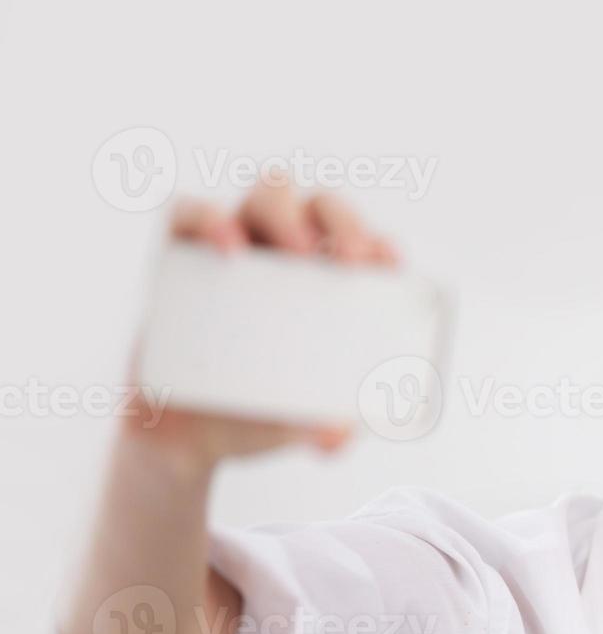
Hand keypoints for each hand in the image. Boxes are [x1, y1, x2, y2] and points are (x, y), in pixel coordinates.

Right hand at [124, 176, 400, 467]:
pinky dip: (210, 219)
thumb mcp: (301, 427)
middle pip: (322, 207)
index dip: (379, 243)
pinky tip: (230, 249)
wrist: (188, 438)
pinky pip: (188, 214)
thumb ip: (326, 430)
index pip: (362, 245)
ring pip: (268, 194)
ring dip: (289, 212)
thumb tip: (337, 434)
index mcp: (328, 289)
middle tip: (350, 260)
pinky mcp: (182, 258)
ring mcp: (237, 252)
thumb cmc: (262, 419)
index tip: (388, 265)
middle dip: (344, 220)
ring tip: (299, 254)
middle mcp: (287, 259)